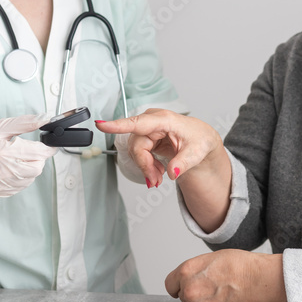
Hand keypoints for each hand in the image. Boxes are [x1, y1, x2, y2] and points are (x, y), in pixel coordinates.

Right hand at [0, 114, 54, 197]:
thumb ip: (24, 123)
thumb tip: (45, 118)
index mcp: (3, 152)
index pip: (38, 153)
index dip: (48, 148)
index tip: (49, 144)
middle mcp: (2, 171)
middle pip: (37, 167)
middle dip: (38, 157)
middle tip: (27, 149)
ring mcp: (0, 184)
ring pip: (31, 178)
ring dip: (29, 167)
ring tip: (15, 157)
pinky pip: (20, 186)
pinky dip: (21, 177)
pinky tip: (9, 167)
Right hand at [96, 109, 224, 187]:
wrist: (200, 139)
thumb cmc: (199, 140)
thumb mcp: (197, 153)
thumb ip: (183, 163)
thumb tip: (172, 173)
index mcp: (165, 120)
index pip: (138, 123)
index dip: (118, 125)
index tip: (101, 124)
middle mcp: (153, 120)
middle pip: (136, 146)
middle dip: (144, 166)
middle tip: (155, 181)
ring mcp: (147, 127)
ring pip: (135, 150)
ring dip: (145, 167)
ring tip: (158, 176)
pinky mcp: (145, 134)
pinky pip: (137, 152)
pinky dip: (145, 164)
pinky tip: (155, 171)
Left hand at [165, 250, 287, 301]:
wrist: (253, 281)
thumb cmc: (237, 266)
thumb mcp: (209, 258)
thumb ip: (194, 270)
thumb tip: (188, 278)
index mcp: (186, 271)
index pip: (170, 283)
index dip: (177, 284)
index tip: (181, 287)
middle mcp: (188, 289)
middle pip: (181, 295)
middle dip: (191, 293)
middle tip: (208, 287)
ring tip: (216, 295)